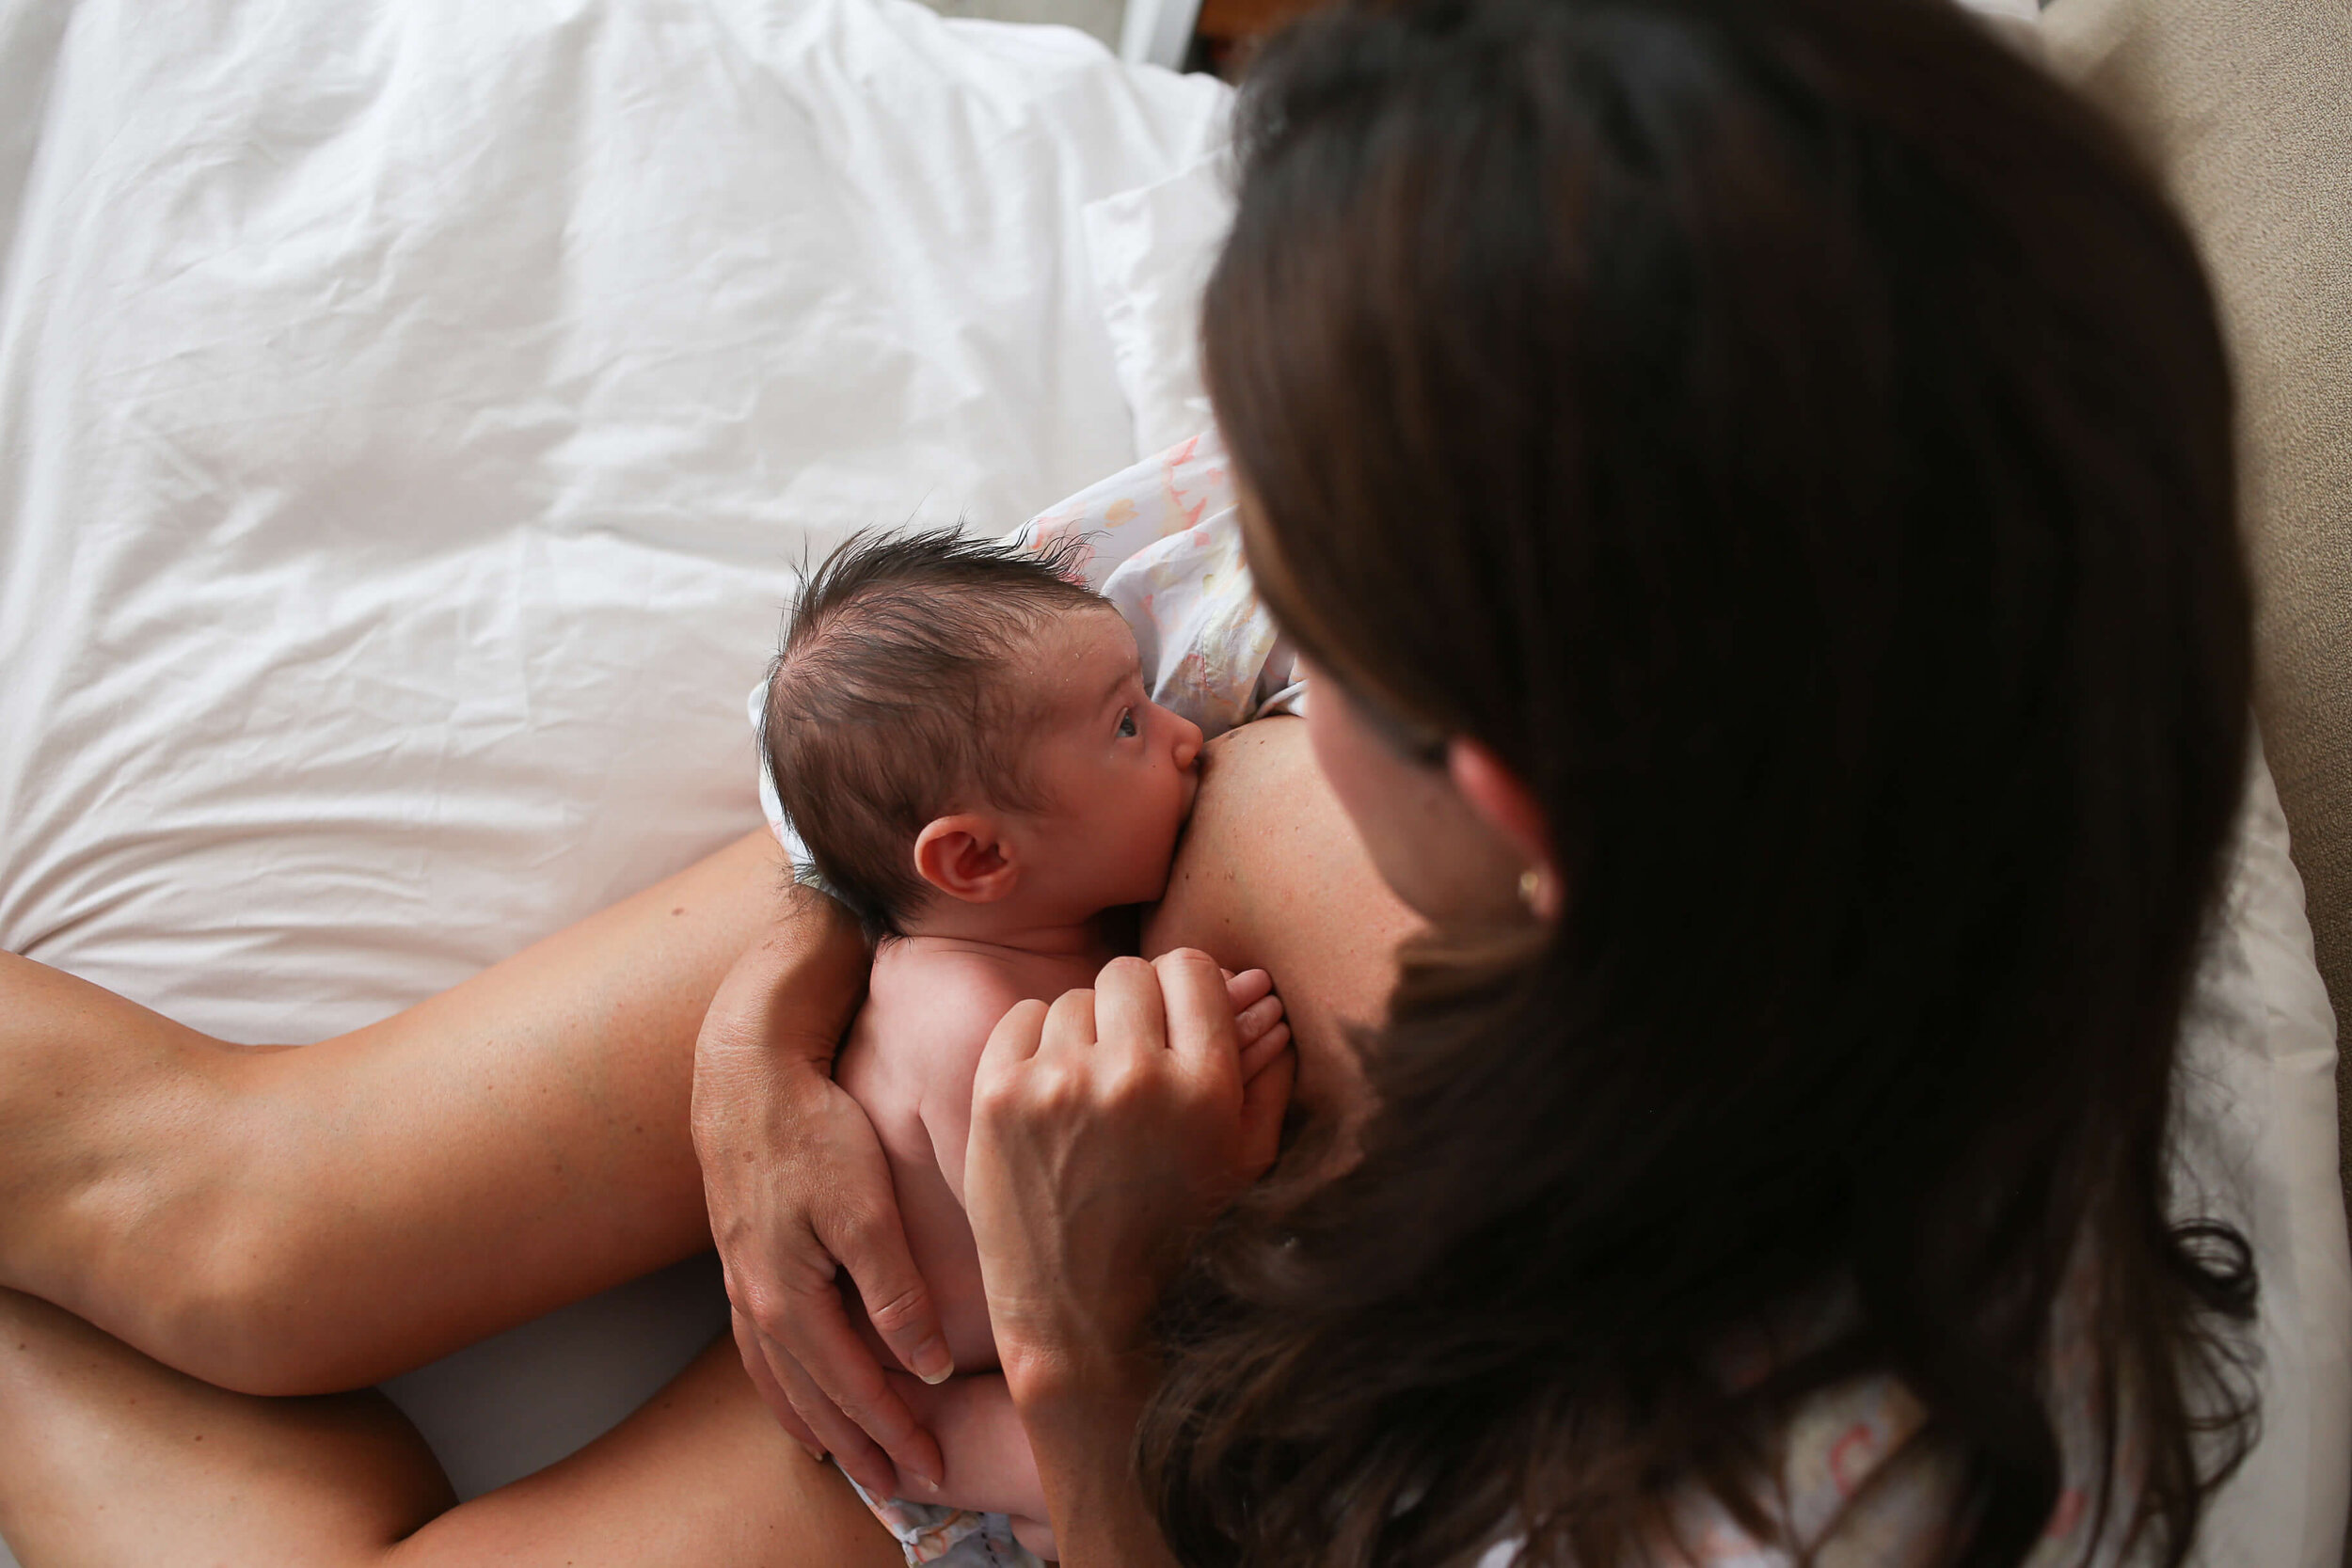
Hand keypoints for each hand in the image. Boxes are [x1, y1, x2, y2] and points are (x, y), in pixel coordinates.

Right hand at [691, 887, 950, 1497]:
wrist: (745, 1069)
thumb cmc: (811, 1129)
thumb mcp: (864, 1207)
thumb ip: (895, 1290)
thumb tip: (927, 1364)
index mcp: (789, 1300)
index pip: (853, 1389)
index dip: (894, 1432)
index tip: (933, 1467)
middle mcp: (758, 1303)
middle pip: (813, 1398)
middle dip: (860, 1446)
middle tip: (903, 1488)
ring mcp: (743, 1282)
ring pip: (781, 1380)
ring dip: (818, 1425)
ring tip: (850, 1464)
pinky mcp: (741, 1258)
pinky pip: (758, 1350)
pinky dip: (781, 1387)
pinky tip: (796, 1398)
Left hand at [963, 952, 1293, 1398]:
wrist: (1082, 1317)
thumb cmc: (1175, 1239)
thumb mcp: (1244, 1163)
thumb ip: (1266, 1075)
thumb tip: (1268, 999)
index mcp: (1203, 1088)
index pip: (1191, 967)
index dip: (1186, 988)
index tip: (1178, 1018)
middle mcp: (1131, 1076)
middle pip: (1129, 974)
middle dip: (1134, 1007)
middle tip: (1133, 1055)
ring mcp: (1058, 1084)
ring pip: (1073, 1000)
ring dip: (1084, 1032)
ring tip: (1090, 1091)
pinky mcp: (998, 1097)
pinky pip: (1020, 1018)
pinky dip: (1035, 1042)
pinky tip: (1050, 1091)